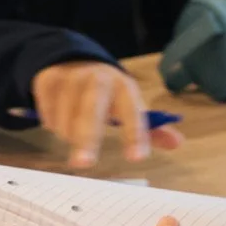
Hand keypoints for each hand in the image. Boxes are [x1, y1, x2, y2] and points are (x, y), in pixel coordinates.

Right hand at [30, 60, 183, 168]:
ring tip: (74, 132)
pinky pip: (47, 116)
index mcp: (123, 85)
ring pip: (65, 118)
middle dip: (87, 137)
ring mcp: (70, 78)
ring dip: (68, 135)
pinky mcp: (47, 82)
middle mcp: (97, 78)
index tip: (136, 158)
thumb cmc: (106, 93)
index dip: (135, 133)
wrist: (71, 61)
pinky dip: (53, 125)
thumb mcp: (129, 104)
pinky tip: (59, 118)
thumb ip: (151, 128)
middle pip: (91, 109)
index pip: (132, 109)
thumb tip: (177, 143)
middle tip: (84, 164)